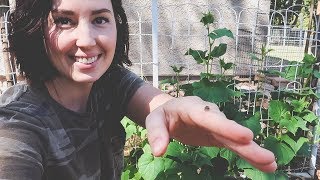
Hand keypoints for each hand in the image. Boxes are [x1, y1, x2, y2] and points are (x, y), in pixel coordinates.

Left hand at [145, 96, 276, 172]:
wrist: (171, 111)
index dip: (228, 127)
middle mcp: (209, 115)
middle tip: (266, 156)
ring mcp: (216, 126)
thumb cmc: (163, 115)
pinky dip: (248, 154)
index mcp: (193, 108)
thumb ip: (156, 133)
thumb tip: (159, 151)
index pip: (210, 117)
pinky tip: (264, 164)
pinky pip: (235, 145)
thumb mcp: (154, 120)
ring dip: (252, 150)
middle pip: (228, 129)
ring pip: (236, 138)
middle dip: (246, 143)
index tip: (247, 136)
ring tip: (270, 163)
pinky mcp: (219, 136)